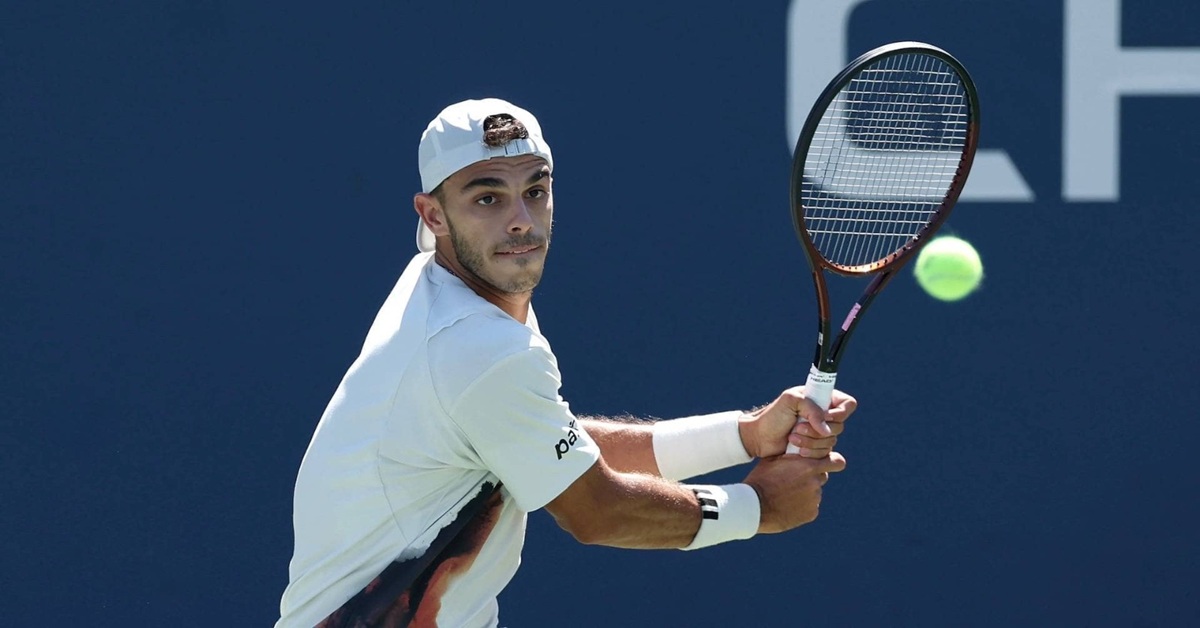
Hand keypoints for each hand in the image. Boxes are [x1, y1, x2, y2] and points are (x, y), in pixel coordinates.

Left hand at [738, 387, 856, 458]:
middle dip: (817, 430)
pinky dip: (810, 452)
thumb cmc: (772, 416)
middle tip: (798, 426)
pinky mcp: (815, 447)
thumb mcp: (791, 401)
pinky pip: (824, 453)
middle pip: (839, 426)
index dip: (840, 412)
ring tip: (792, 437)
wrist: (759, 437)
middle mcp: (823, 415)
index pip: (847, 404)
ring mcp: (819, 432)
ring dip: (811, 441)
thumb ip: (812, 409)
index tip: (825, 417)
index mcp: (821, 399)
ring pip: (831, 441)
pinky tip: (796, 449)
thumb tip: (825, 429)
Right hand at [743, 451, 846, 532]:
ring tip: (785, 494)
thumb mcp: (773, 460)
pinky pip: (810, 507)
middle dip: (812, 476)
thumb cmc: (761, 479)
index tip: (826, 462)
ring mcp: (814, 500)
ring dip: (805, 492)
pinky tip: (786, 505)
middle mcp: (815, 483)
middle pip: (822, 476)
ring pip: (814, 492)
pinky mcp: (811, 514)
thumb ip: (790, 454)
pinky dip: (801, 506)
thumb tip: (797, 446)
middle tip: (795, 479)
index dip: (832, 461)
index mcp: (808, 466)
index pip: (836, 461)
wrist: (753, 506)